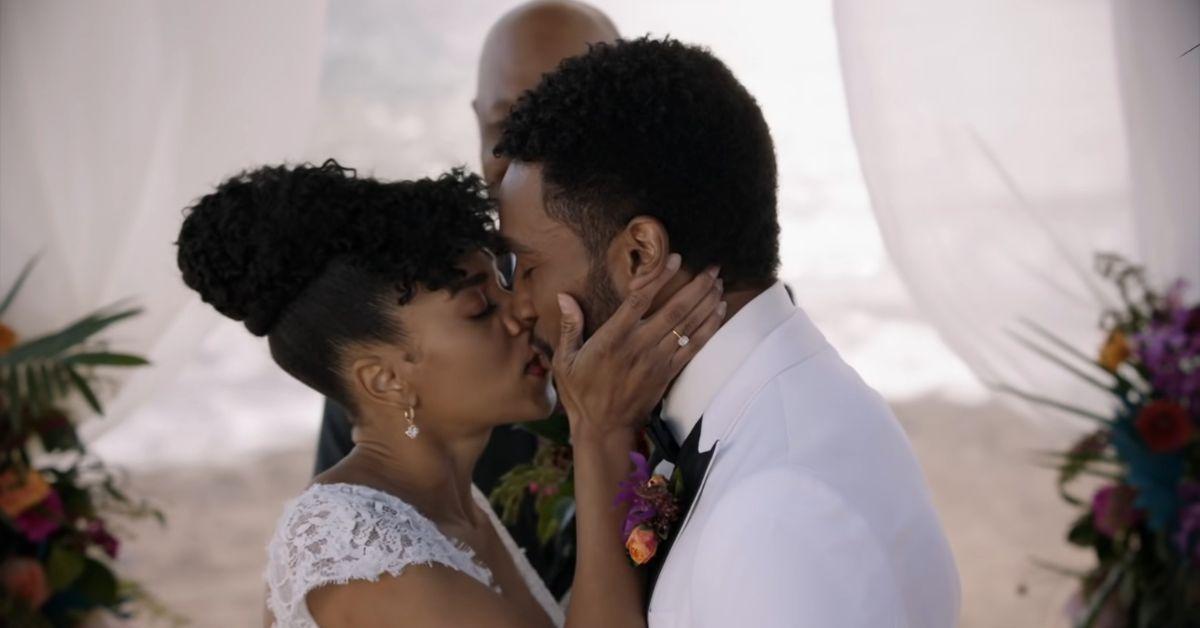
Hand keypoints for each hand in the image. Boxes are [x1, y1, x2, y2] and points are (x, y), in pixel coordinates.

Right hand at [553, 253, 725, 439]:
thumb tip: (564, 296)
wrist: (603, 428)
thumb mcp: (565, 361)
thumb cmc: (580, 392)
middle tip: (713, 267)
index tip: (676, 258)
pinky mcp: (667, 374)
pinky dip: (708, 328)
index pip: (639, 301)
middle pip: (674, 310)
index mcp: (613, 338)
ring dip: (706, 303)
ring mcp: (656, 361)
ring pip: (687, 326)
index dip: (659, 278)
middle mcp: (639, 346)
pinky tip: (719, 311)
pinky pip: (693, 347)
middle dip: (696, 287)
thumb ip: (570, 326)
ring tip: (719, 282)